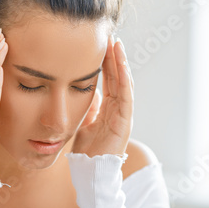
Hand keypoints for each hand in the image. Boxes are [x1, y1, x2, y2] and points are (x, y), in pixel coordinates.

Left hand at [72, 35, 131, 157]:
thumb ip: (86, 107)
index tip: (98, 44)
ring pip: (123, 82)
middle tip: (108, 35)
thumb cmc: (86, 152)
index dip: (104, 62)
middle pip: (116, 77)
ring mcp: (123, 114)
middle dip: (113, 56)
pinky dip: (124, 78)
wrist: (91, 172)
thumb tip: (86, 91)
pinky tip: (121, 64)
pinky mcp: (125, 120)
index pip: (107, 80)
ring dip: (121, 63)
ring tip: (117, 43)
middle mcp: (117, 109)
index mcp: (107, 108)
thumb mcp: (82, 123)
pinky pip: (126, 95)